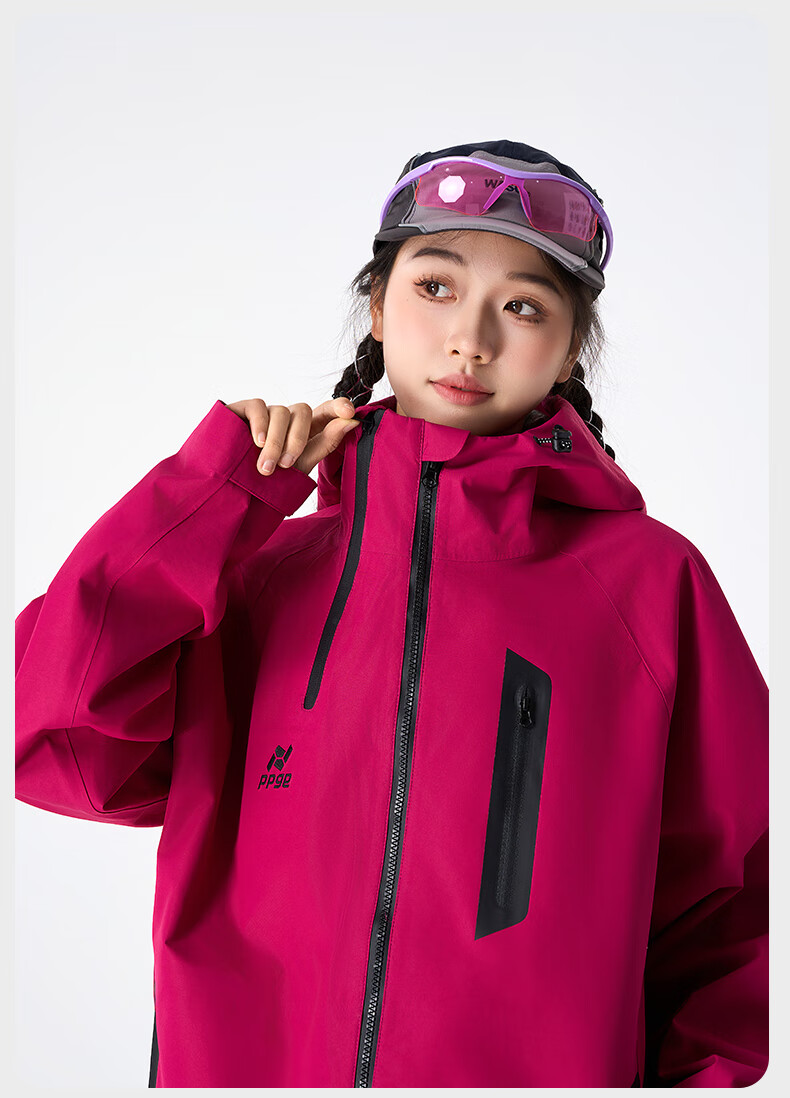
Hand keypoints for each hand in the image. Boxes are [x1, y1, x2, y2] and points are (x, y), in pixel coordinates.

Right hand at [224, 397, 359, 477]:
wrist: (228, 493)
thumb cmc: (264, 483)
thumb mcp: (299, 467)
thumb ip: (325, 444)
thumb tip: (353, 421)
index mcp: (304, 432)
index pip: (325, 412)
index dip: (337, 407)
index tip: (349, 411)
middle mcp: (286, 420)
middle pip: (303, 411)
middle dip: (297, 438)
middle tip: (286, 465)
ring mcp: (265, 414)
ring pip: (281, 412)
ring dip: (276, 441)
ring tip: (266, 468)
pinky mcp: (243, 410)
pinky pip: (259, 406)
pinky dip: (261, 425)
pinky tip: (257, 443)